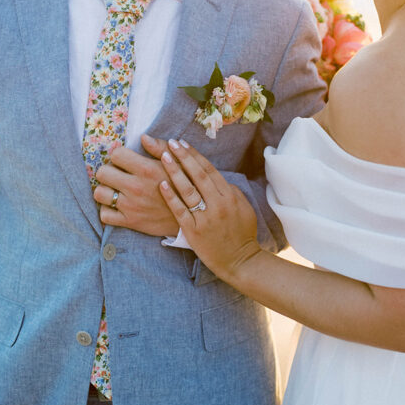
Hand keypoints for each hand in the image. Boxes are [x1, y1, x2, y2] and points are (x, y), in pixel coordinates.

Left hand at [94, 135, 178, 235]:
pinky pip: (105, 215)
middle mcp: (135, 187)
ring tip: (116, 189)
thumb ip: (160, 147)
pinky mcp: (130, 222)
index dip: (119, 155)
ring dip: (106, 190)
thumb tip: (143, 137)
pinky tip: (117, 206)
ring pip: (99, 193)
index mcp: (146, 169)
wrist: (192, 215)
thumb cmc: (185, 185)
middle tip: (118, 174)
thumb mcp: (178, 163)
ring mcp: (131, 206)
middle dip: (109, 171)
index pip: (116, 154)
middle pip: (102, 172)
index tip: (126, 161)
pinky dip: (108, 210)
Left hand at [159, 139, 260, 282]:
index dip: (194, 155)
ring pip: (188, 189)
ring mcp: (205, 218)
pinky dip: (170, 196)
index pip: (209, 169)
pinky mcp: (194, 231)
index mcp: (229, 196)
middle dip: (183, 156)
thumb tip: (216, 178)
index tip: (182, 143)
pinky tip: (161, 184)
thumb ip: (230, 191)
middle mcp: (218, 204)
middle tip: (170, 143)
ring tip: (162, 156)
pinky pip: (180, 210)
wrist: (240, 261)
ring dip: (174, 171)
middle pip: (197, 175)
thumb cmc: (242, 233)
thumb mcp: (243, 207)